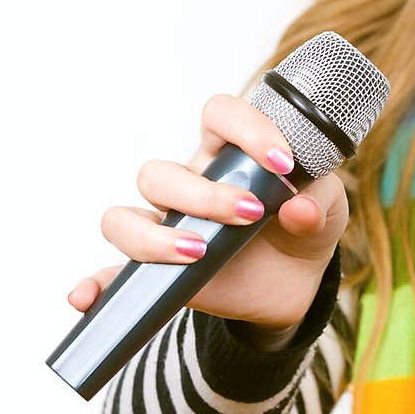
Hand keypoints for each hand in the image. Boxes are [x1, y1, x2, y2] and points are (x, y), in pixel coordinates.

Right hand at [67, 93, 347, 332]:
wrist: (298, 283)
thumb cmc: (304, 224)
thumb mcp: (326, 212)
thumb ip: (319, 203)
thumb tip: (299, 209)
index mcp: (228, 154)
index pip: (218, 116)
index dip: (245, 129)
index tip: (281, 161)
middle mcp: (188, 184)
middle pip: (160, 173)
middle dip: (203, 194)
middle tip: (251, 215)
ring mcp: (168, 228)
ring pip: (126, 218)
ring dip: (154, 237)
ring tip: (200, 253)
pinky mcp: (160, 273)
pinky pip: (113, 276)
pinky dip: (96, 285)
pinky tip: (88, 297)